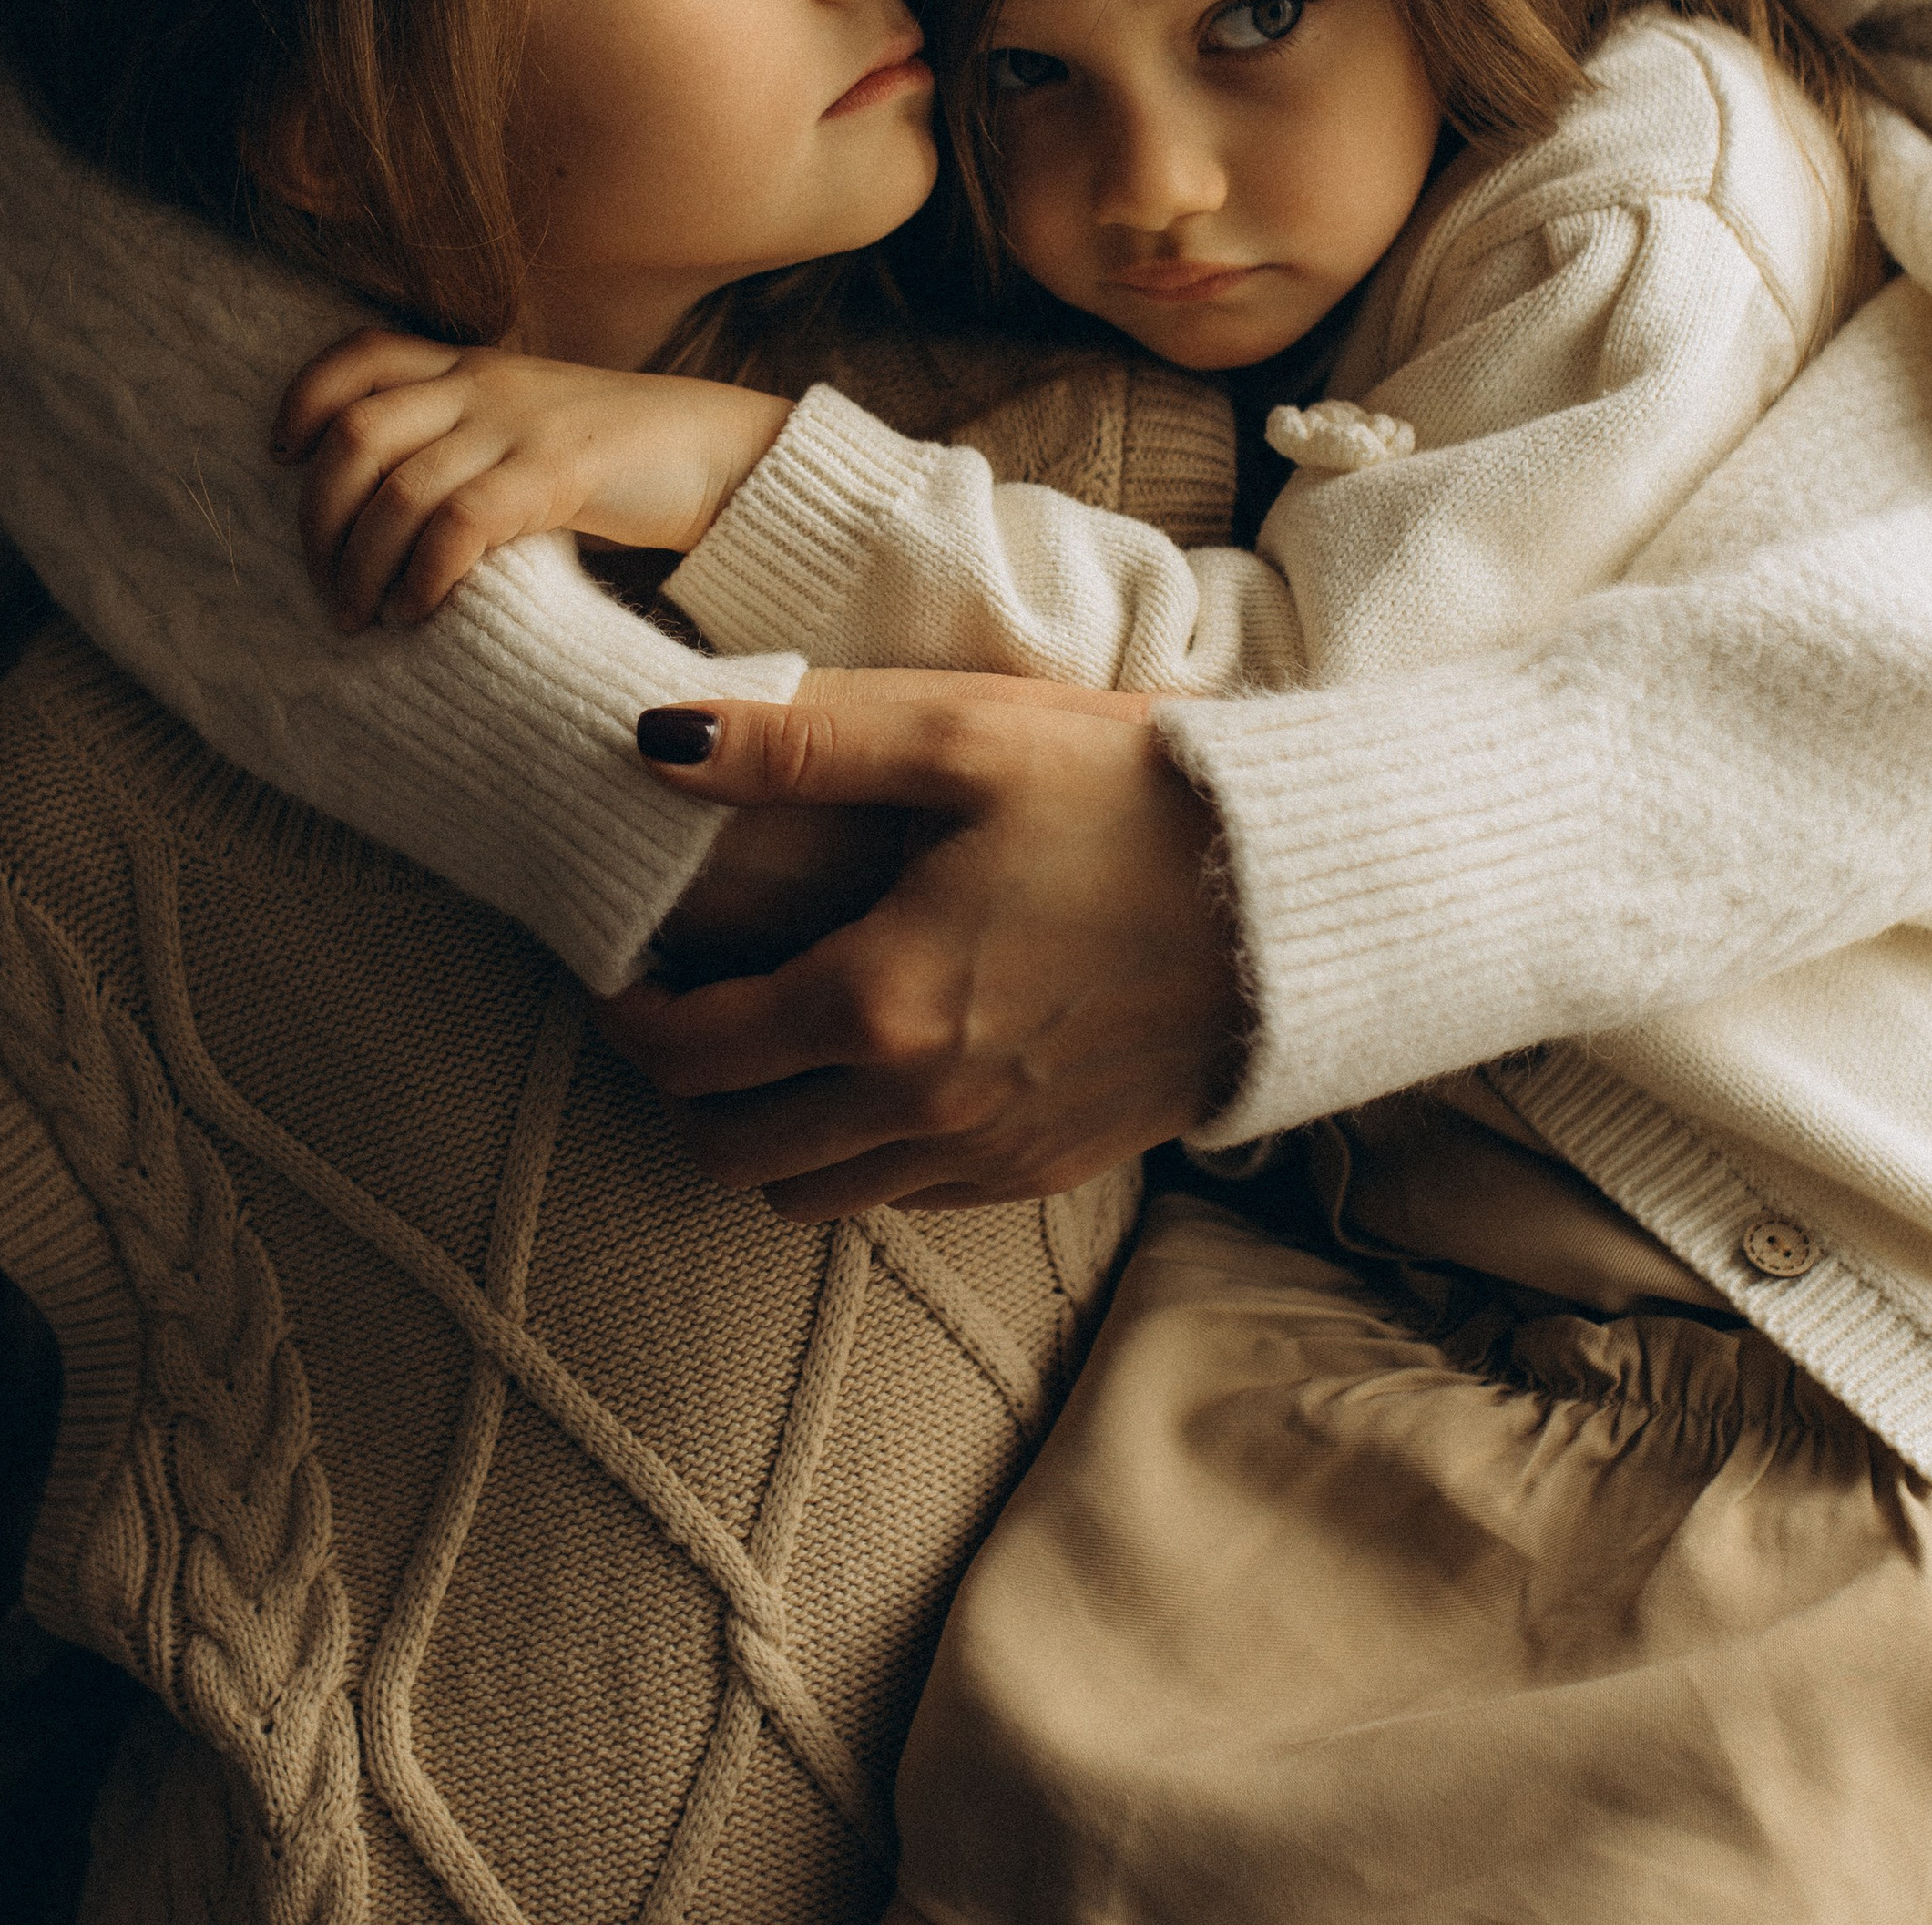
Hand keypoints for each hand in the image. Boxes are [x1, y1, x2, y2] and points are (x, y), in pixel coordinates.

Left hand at [271, 326, 791, 625]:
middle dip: (319, 517)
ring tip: (361, 617)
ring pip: (398, 488)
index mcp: (472, 366)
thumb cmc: (618, 455)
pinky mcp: (557, 471)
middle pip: (356, 433)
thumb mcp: (527, 427)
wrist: (721, 451)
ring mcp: (520, 425)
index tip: (278, 458)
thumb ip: (462, 445)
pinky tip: (420, 611)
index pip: (360, 356)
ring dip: (362, 564)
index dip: (302, 400)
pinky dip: (424, 574)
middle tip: (323, 584)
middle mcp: (484, 385)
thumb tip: (381, 517)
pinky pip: (460, 522)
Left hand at [594, 671, 1241, 1216]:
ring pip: (810, 1194)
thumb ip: (797, 745)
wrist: (1307, 896)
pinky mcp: (1051, 1167)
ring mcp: (988, 1153)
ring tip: (773, 1037)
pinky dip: (857, 1153)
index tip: (623, 966)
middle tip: (683, 1004)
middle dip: (682, 1085)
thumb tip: (654, 745)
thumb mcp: (959, 735)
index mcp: (876, 1002)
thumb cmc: (1131, 793)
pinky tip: (880, 1062)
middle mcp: (917, 1106)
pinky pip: (905, 1198)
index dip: (629, 1014)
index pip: (690, 1051)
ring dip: (764, 1131)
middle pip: (731, 1148)